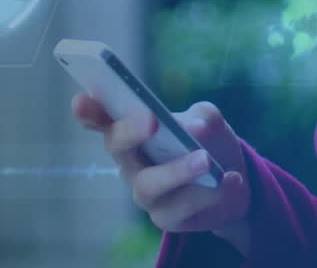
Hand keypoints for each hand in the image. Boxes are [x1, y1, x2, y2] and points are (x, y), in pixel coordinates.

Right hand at [71, 93, 251, 252]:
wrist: (234, 180)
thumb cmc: (209, 142)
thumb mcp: (210, 121)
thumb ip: (203, 116)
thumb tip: (194, 126)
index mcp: (134, 131)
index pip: (103, 120)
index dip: (89, 111)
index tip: (82, 98)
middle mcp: (131, 162)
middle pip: (118, 147)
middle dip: (131, 132)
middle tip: (152, 119)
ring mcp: (145, 192)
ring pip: (149, 184)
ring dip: (177, 170)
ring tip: (205, 159)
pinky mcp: (166, 217)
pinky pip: (183, 207)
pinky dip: (212, 192)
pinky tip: (231, 179)